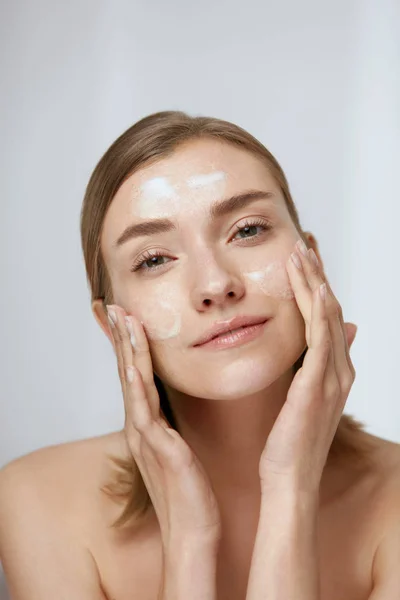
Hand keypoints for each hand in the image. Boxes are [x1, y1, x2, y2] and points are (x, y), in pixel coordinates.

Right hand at [106, 305, 220, 545]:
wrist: (191, 529)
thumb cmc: (188, 490)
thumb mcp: (178, 448)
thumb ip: (172, 425)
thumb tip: (174, 408)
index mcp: (148, 424)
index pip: (135, 376)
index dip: (130, 346)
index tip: (128, 317)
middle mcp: (140, 426)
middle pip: (128, 373)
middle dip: (122, 338)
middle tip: (116, 307)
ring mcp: (145, 436)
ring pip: (132, 384)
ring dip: (127, 351)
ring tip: (124, 321)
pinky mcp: (158, 448)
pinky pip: (144, 411)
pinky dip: (137, 386)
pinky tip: (133, 366)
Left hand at [259, 239, 357, 494]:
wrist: (288, 478)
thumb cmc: (288, 442)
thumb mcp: (301, 400)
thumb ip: (310, 370)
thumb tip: (323, 343)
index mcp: (332, 372)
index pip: (326, 318)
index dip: (316, 286)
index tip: (302, 260)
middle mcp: (338, 369)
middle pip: (330, 310)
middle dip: (317, 275)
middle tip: (304, 244)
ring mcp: (332, 375)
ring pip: (327, 316)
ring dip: (315, 282)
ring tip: (301, 252)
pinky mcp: (317, 383)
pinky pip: (320, 337)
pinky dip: (317, 309)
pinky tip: (310, 287)